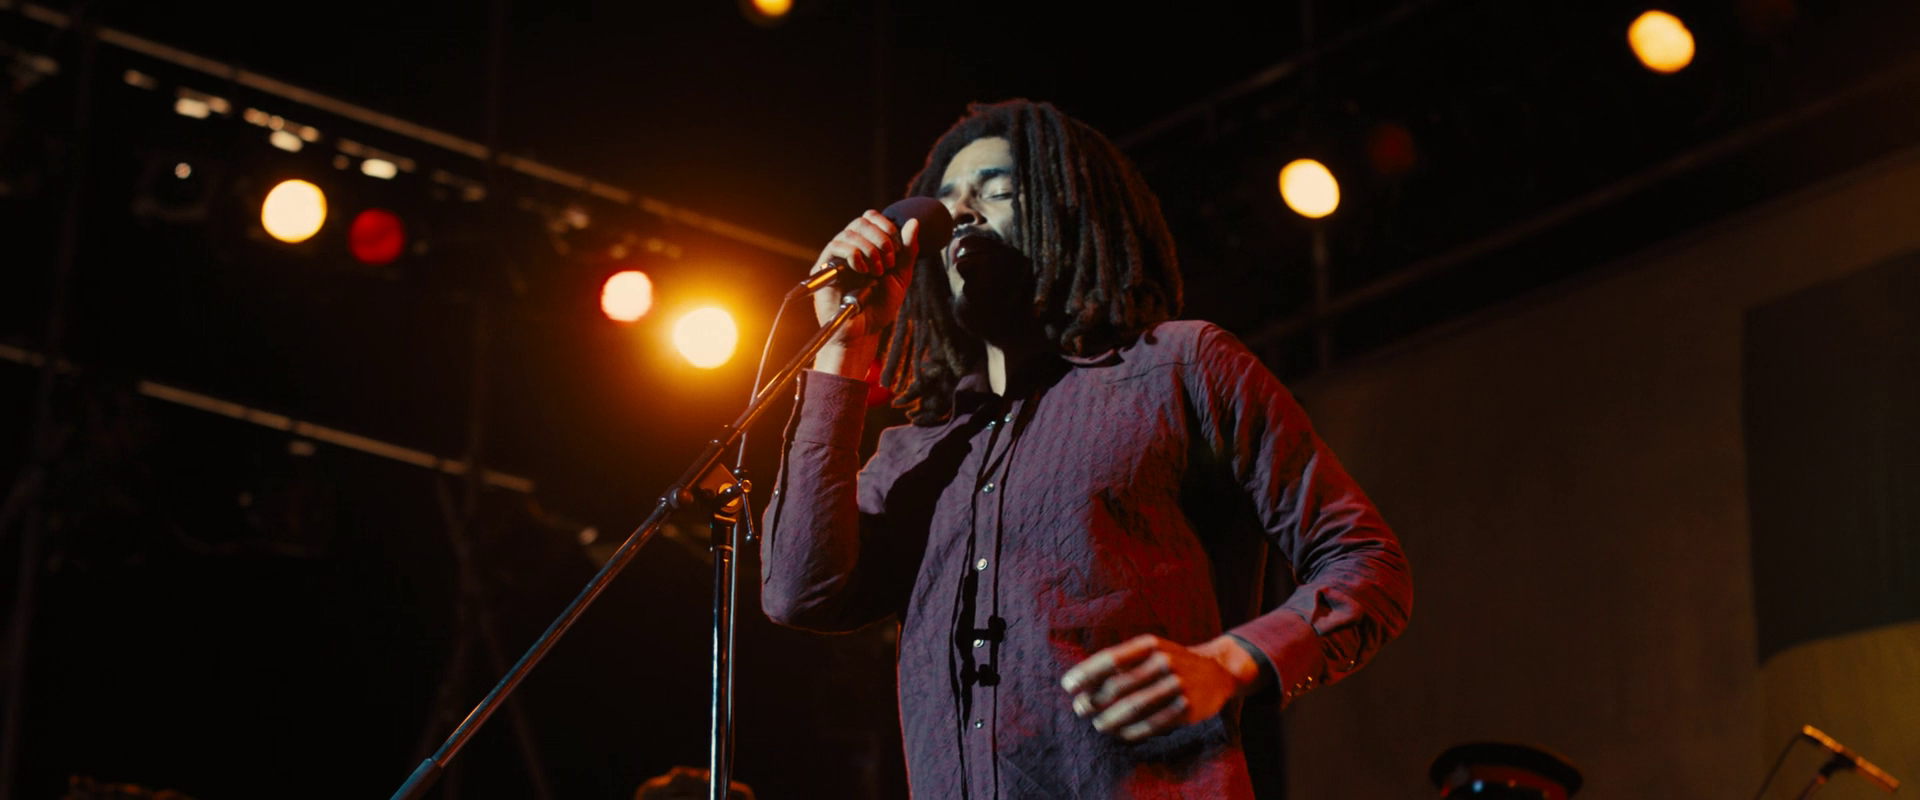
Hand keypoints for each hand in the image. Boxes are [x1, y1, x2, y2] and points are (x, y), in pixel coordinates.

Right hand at [810, 210, 919, 378]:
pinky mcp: (824, 266)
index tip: (897, 250)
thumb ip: (908, 251)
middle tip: (889, 262)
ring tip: (877, 271)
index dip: (887, 226)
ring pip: (850, 231)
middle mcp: (850, 247)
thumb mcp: (901, 277)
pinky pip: (836, 245)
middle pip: (861, 220)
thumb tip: (913, 222)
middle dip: (881, 237)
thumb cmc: (880, 307)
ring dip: (870, 248)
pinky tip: (863, 270)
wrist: (864, 331)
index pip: (872, 218)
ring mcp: (836, 256)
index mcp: (868, 246)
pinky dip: (854, 254)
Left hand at [1059, 634, 1263, 741]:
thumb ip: (1121, 662)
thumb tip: (1083, 683)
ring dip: (1110, 719)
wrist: (1217, 670)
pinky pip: (1153, 724)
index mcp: (1149, 644)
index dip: (1086, 673)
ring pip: (1134, 707)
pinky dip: (1133, 732)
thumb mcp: (1150, 650)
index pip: (1111, 658)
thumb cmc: (1171, 661)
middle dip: (1094, 700)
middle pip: (1119, 685)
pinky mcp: (1187, 707)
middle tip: (1080, 709)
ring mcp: (1177, 684)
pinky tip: (1121, 734)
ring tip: (1098, 725)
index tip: (1068, 686)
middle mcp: (1163, 661)